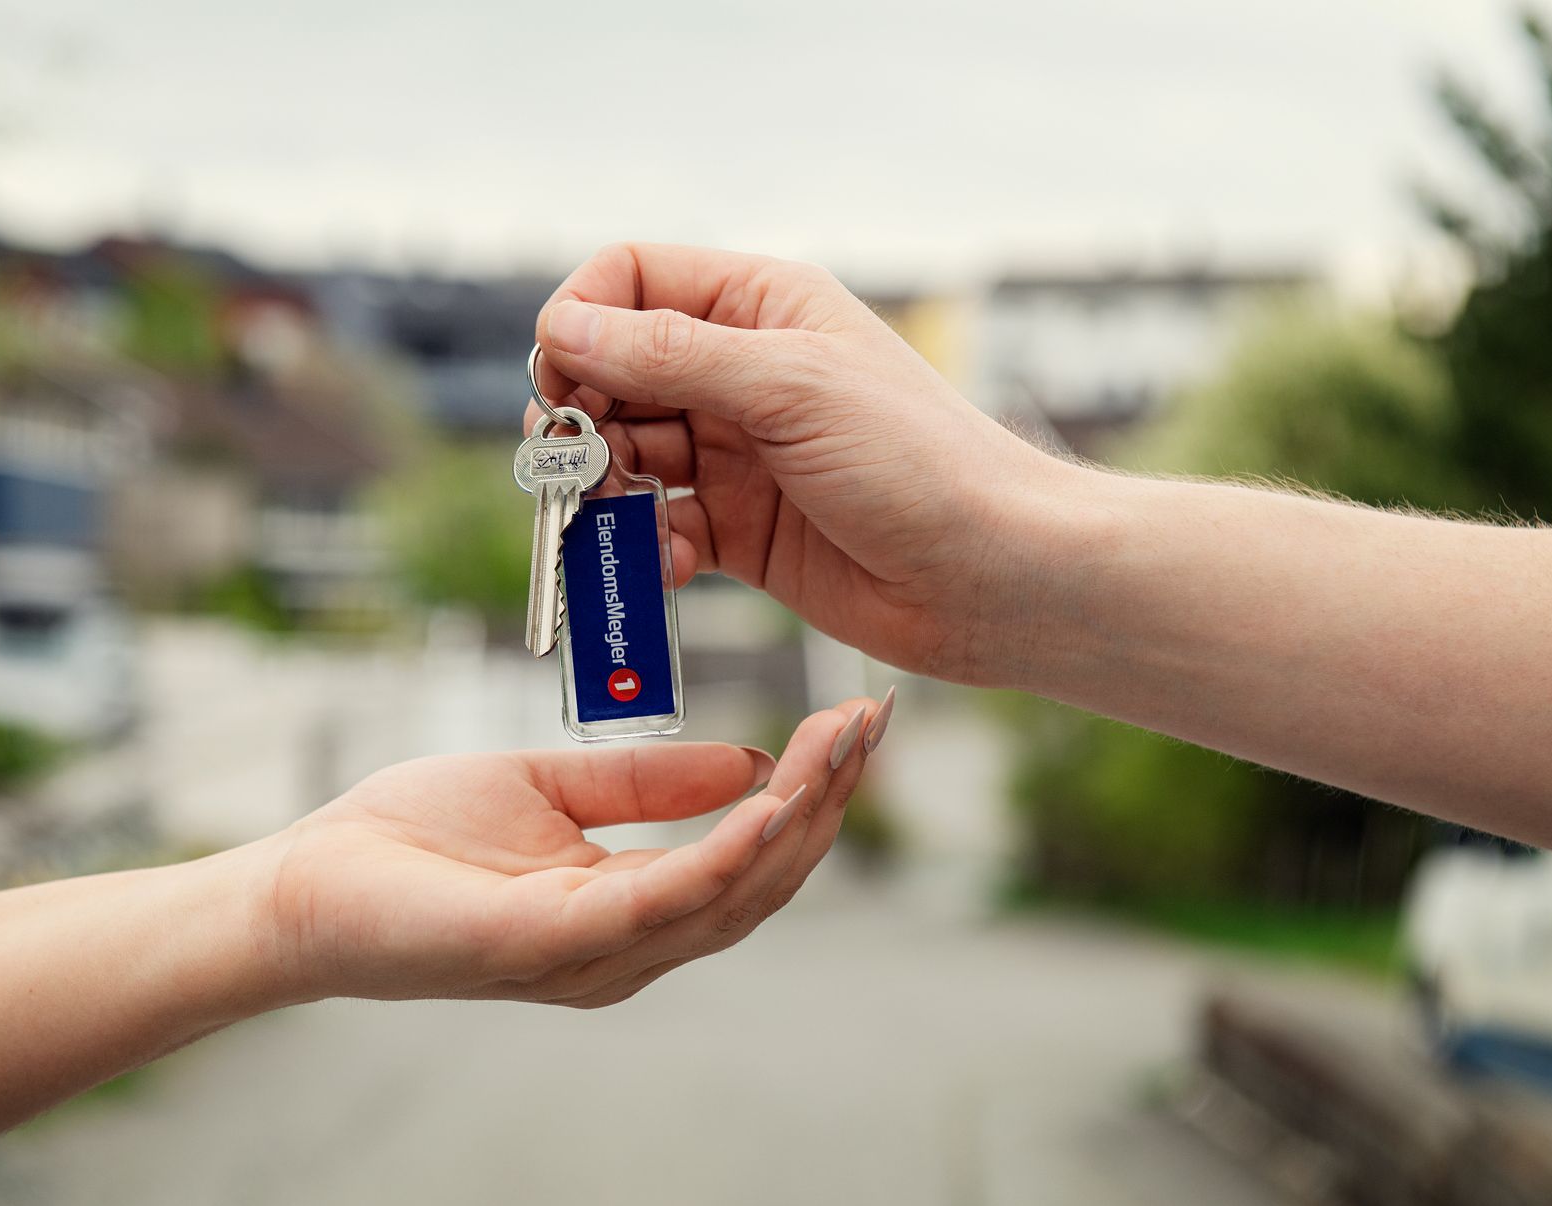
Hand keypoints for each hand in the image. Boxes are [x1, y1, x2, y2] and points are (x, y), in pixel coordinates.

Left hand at [259, 699, 886, 1007]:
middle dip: (828, 802)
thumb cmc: (412, 839)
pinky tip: (770, 801)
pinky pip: (660, 901)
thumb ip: (644, 783)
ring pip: (730, 897)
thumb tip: (748, 760)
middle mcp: (626, 947)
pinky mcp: (548, 945)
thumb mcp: (550, 786)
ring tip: (842, 745)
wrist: (306, 882)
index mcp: (627, 908)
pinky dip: (725, 853)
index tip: (856, 718)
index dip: (811, 794)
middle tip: (874, 721)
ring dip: (798, 820)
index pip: (747, 858)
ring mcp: (593, 956)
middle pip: (761, 883)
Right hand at [528, 243, 1083, 683]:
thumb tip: (563, 326)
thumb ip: (671, 356)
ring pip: (626, 454)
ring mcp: (736, 453)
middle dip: (580, 415)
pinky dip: (645, 544)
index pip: (632, 279)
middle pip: (613, 372)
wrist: (993, 578)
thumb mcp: (789, 388)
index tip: (559, 376)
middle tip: (570, 462)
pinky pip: (657, 526)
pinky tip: (667, 562)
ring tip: (614, 518)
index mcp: (760, 307)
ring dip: (604, 487)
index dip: (581, 319)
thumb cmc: (918, 462)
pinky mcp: (737, 530)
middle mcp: (741, 372)